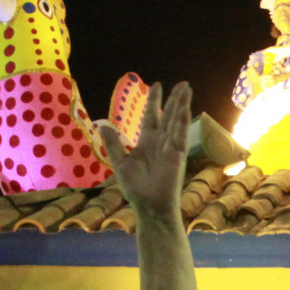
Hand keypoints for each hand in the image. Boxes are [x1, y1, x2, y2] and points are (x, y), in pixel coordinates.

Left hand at [99, 81, 191, 217]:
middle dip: (174, 99)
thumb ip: (113, 144)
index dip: (154, 101)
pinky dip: (182, 120)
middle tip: (182, 83)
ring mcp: (170, 147)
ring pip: (176, 120)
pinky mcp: (177, 155)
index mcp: (147, 142)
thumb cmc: (136, 189)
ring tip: (186, 87)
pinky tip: (185, 107)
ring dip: (181, 104)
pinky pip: (180, 134)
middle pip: (168, 115)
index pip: (152, 116)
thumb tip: (103, 125)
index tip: (157, 85)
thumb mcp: (120, 163)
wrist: (148, 206)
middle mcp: (161, 142)